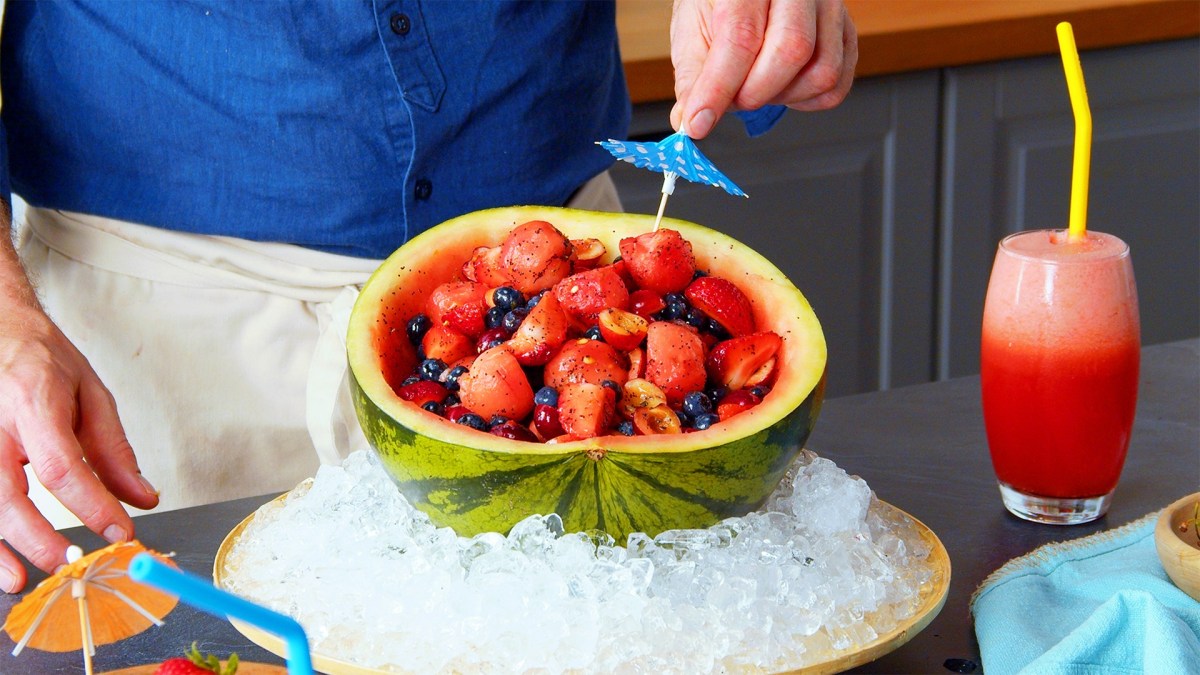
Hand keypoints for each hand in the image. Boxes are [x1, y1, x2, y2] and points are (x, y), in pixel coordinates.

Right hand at [0, 231, 157, 592]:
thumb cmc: (41, 360)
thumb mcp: (90, 393)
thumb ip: (114, 449)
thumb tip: (142, 500)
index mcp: (33, 401)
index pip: (61, 464)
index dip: (91, 505)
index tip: (119, 532)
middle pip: (6, 492)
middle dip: (36, 536)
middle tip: (67, 565)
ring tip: (20, 581)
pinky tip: (1, 559)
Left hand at [669, 0, 858, 137]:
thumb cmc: (723, 3)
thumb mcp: (694, 28)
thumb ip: (693, 75)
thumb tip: (689, 120)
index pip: (742, 37)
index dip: (719, 88)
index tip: (698, 122)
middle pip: (792, 52)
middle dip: (754, 93)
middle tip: (732, 98)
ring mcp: (831, 9)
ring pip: (822, 73)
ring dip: (782, 97)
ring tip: (756, 85)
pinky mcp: (847, 33)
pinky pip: (837, 84)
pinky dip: (806, 100)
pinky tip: (783, 86)